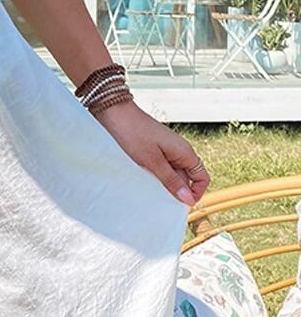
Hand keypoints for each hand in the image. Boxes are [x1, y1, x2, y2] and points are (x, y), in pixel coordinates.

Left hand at [94, 100, 209, 206]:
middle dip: (175, 189)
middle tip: (158, 197)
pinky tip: (143, 176)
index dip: (195, 193)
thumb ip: (171, 180)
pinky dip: (155, 173)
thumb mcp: (152, 161)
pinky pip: (161, 166)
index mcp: (185, 152)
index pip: (202, 178)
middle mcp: (179, 150)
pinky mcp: (155, 148)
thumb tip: (189, 199)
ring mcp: (167, 149)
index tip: (180, 204)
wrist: (115, 112)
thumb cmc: (133, 133)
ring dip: (163, 182)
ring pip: (172, 173)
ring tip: (148, 185)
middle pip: (186, 178)